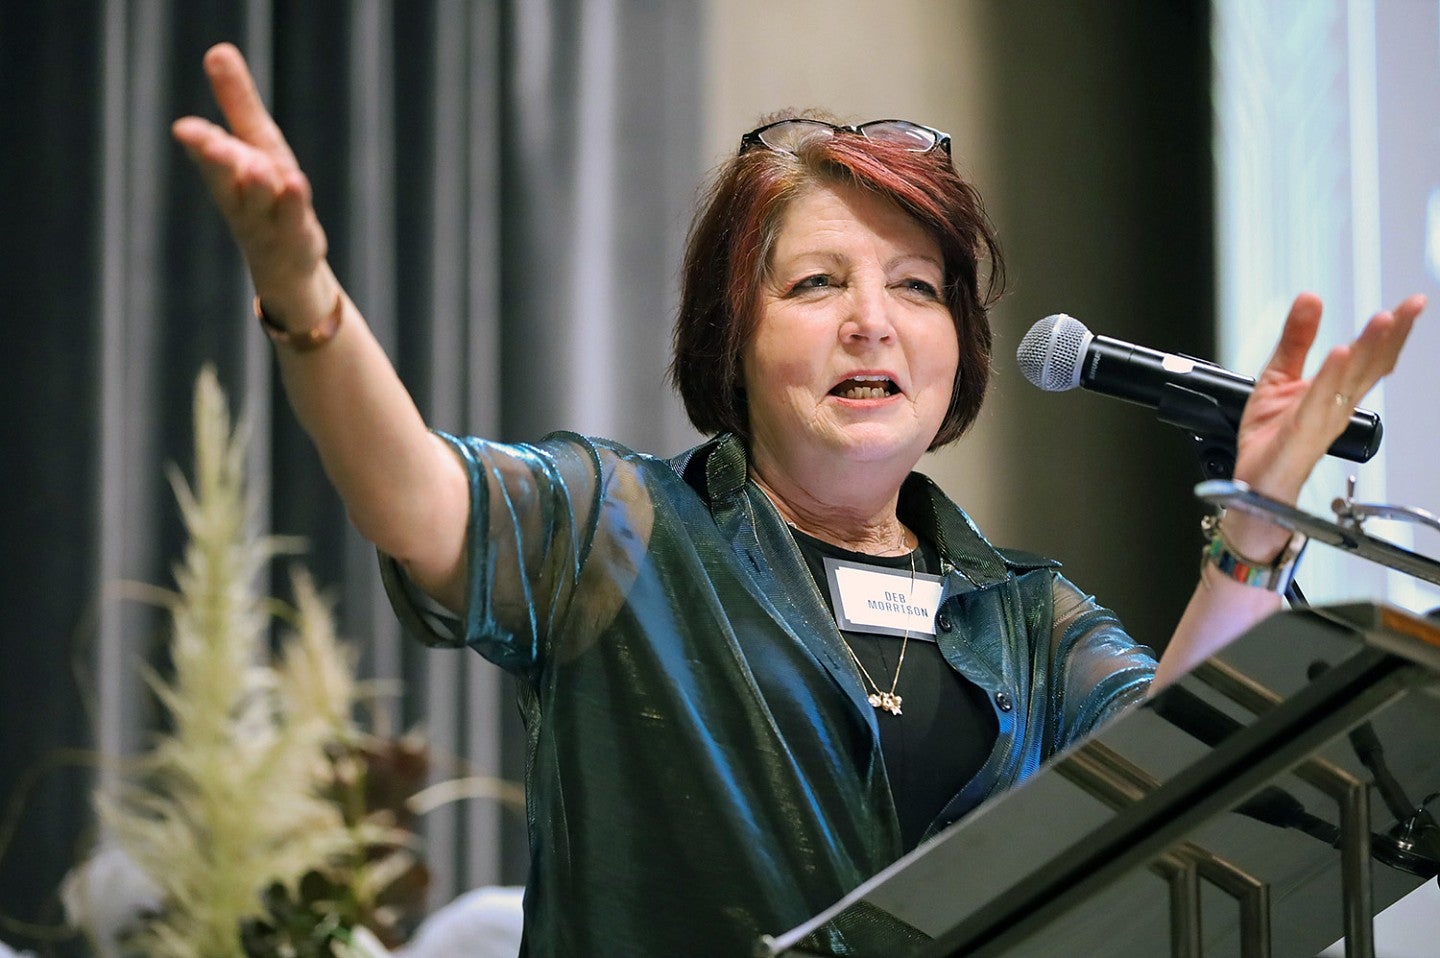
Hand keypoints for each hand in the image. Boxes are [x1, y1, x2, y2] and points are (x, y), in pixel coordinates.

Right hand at [172, 43, 332, 318]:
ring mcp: (268, 222)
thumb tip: (218, 50)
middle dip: (218, 163)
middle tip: (211, 145)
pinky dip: (293, 204)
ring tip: (259, 169)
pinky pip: (294, 221)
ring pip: (260, 204)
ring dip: (258, 187)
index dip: (200, 142)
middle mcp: (241, 199)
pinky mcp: (296, 239)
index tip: (186, 129)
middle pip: (226, 180)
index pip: (209, 155)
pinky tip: (295, 184)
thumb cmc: (265, 197)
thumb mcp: (256, 145)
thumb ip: (238, 103)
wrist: (285, 265)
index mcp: (227, 174)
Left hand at [1226, 291, 1424, 557]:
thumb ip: (1296, 338)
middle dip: (1392, 336)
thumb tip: (1310, 298)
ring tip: (1382, 321)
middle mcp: (1337, 406)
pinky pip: (1318, 402)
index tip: (1412, 304)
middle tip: (1410, 306)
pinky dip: (1329, 378)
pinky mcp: (1301, 432)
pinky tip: (1340, 356)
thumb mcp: (1279, 375)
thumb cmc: (1270, 436)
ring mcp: (1322, 419)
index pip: (1372, 358)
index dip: (1393, 332)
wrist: (1253, 479)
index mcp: (1337, 392)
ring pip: (1351, 381)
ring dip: (1368, 351)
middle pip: (1371, 367)